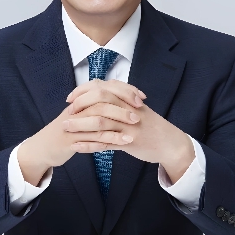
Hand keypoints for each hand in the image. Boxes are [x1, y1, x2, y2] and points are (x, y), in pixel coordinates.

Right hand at [18, 87, 140, 176]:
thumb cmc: (68, 130)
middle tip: (139, 112)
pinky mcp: (71, 141)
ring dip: (118, 124)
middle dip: (122, 106)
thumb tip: (120, 95)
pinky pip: (93, 139)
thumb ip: (98, 104)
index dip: (124, 91)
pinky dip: (109, 140)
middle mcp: (77, 109)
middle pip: (102, 101)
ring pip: (98, 120)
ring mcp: (74, 125)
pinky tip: (124, 143)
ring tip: (135, 129)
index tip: (141, 97)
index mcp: (82, 100)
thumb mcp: (82, 113)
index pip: (105, 88)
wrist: (44, 147)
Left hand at [66, 79, 194, 182]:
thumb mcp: (135, 107)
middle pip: (99, 100)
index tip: (70, 97)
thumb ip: (118, 98)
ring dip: (80, 124)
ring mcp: (128, 125)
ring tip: (65, 127)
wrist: (169, 143)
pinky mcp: (129, 142)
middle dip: (79, 104)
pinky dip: (89, 144)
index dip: (83, 91)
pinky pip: (105, 143)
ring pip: (100, 121)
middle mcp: (127, 108)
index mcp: (127, 97)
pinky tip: (77, 147)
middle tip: (67, 112)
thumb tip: (97, 91)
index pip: (101, 87)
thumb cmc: (150, 125)